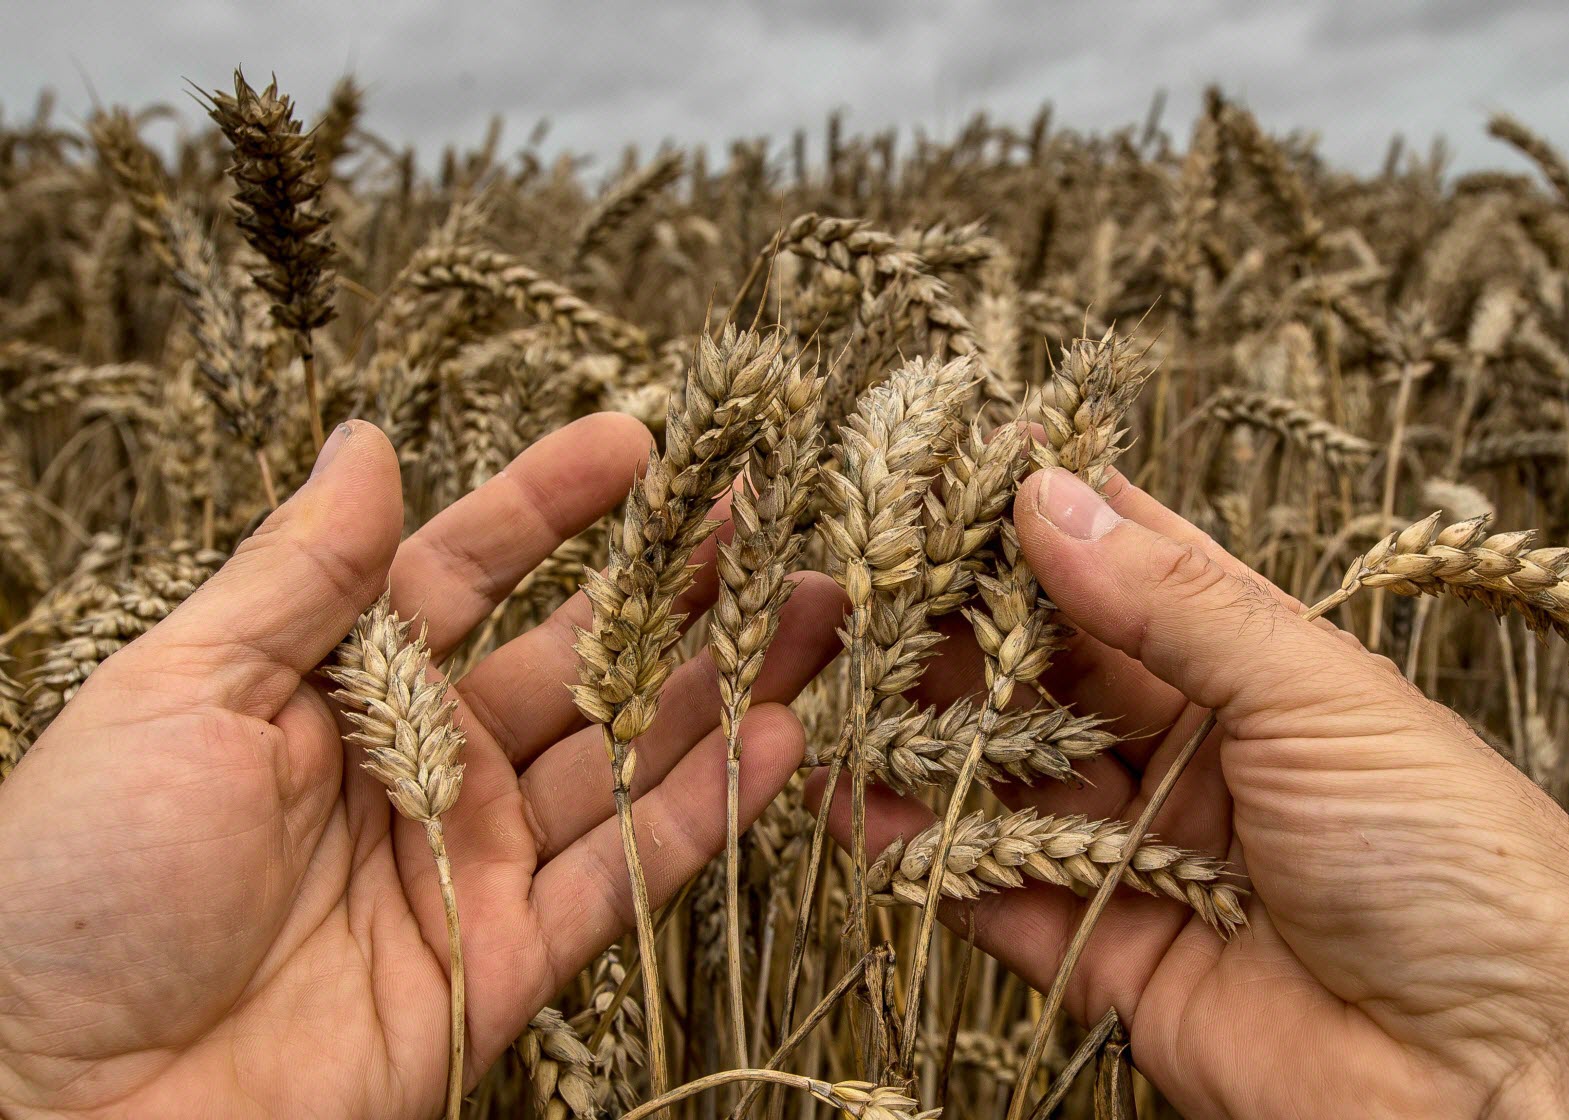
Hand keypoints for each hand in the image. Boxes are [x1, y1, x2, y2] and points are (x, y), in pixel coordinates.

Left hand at [0, 416, 841, 1119]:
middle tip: (775, 526)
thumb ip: (299, 574)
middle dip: (675, 593)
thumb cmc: (77, 879)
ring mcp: (468, 865)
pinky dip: (704, 811)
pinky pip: (622, 875)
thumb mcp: (177, 690)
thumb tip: (367, 439)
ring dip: (723, 688)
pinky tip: (778, 739)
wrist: (54, 1106)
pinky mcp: (503, 965)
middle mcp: (416, 768)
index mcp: (333, 689)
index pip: (464, 572)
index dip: (551, 506)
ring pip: (622, 760)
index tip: (640, 442)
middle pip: (573, 662)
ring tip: (819, 614)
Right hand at [822, 466, 1568, 1117]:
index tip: (938, 478)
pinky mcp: (1105, 958)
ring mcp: (1140, 855)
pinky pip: (994, 895)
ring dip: (917, 740)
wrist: (1503, 1076)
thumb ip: (1172, 601)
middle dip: (949, 633)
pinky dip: (922, 855)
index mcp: (1249, 671)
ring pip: (1003, 782)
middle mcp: (1185, 754)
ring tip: (821, 688)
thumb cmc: (1450, 853)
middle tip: (848, 584)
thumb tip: (1046, 494)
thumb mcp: (1317, 692)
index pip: (1119, 574)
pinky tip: (849, 808)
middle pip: (1041, 679)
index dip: (1032, 525)